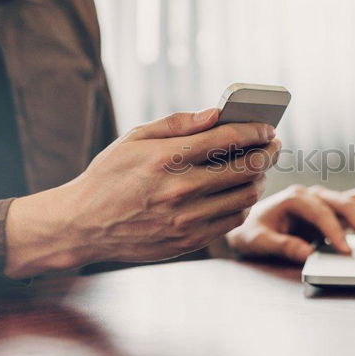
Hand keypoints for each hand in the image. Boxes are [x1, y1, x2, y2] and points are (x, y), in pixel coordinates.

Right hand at [4, 108, 280, 277]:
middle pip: (246, 169)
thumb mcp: (133, 139)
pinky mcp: (188, 241)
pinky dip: (242, 203)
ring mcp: (186, 219)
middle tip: (272, 146)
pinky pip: (232, 220)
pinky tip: (238, 192)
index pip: (228, 139)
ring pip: (245, 197)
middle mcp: (180, 190)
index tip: (268, 128)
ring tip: (256, 169)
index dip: (256, 131)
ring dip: (258, 180)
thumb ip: (177, 124)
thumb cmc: (108, 177)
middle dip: (267, 153)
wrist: (82, 226)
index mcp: (166, 158)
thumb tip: (216, 114)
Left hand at [225, 185, 354, 262]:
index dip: (336, 231)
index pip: (321, 212)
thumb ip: (281, 246)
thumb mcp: (258, 242)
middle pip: (346, 202)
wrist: (251, 226)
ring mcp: (327, 201)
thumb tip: (306, 254)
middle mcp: (314, 195)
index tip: (347, 252)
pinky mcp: (336, 211)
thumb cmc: (253, 232)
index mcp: (294, 198)